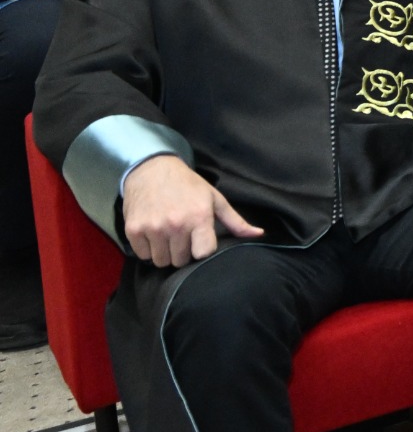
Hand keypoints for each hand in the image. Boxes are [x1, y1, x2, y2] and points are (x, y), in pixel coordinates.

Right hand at [121, 154, 263, 268]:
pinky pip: (143, 255)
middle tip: (182, 236)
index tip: (200, 242)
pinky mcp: (134, 230)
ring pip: (161, 261)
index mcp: (199, 217)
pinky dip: (148, 249)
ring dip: (165, 253)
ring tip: (168, 235)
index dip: (202, 251)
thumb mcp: (215, 199)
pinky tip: (153, 233)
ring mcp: (153, 228)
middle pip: (181, 261)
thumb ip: (235, 221)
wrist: (152, 170)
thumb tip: (258, 234)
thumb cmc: (188, 186)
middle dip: (183, 253)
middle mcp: (176, 225)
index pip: (203, 254)